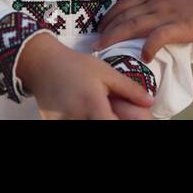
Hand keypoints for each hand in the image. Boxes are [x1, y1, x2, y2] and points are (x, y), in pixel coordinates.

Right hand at [16, 34, 153, 119]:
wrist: (41, 64)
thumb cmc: (76, 66)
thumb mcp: (105, 72)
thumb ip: (129, 89)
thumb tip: (150, 102)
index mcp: (92, 104)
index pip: (111, 126)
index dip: (122, 125)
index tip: (127, 119)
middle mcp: (76, 117)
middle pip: (99, 128)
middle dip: (109, 121)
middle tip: (110, 113)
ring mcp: (62, 124)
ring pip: (84, 128)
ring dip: (94, 121)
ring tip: (99, 111)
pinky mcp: (52, 126)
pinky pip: (72, 127)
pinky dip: (82, 121)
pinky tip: (85, 113)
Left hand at [93, 0, 192, 61]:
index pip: (126, 3)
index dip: (110, 15)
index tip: (101, 26)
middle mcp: (156, 4)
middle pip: (124, 16)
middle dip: (106, 28)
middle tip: (94, 42)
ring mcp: (166, 15)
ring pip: (134, 25)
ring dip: (115, 37)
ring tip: (103, 48)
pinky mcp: (179, 26)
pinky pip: (158, 37)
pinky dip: (149, 47)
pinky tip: (143, 57)